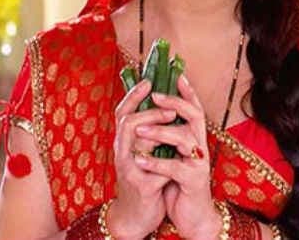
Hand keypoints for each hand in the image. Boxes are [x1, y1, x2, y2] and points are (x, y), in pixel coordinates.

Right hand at [112, 78, 172, 238]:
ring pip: (137, 144)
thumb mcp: (141, 153)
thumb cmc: (142, 180)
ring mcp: (130, 171)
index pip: (122, 112)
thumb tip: (161, 105)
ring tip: (173, 123)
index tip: (148, 80)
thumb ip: (146, 133)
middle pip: (127, 122)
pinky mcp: (142, 189)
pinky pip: (156, 172)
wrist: (134, 217)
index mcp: (123, 143)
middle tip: (169, 108)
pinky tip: (177, 162)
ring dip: (157, 131)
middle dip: (150, 111)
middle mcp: (121, 153)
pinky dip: (168, 165)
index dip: (133, 94)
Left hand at [133, 75, 220, 238]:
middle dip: (175, 102)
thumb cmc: (178, 182)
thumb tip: (150, 109)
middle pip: (195, 115)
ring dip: (160, 132)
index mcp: (193, 137)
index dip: (187, 90)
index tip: (177, 72)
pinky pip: (175, 168)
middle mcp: (200, 146)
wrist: (191, 216)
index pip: (193, 108)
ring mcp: (199, 163)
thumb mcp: (171, 154)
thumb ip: (165, 135)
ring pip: (185, 139)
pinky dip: (156, 163)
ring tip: (138, 131)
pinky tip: (140, 160)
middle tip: (155, 96)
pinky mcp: (194, 181)